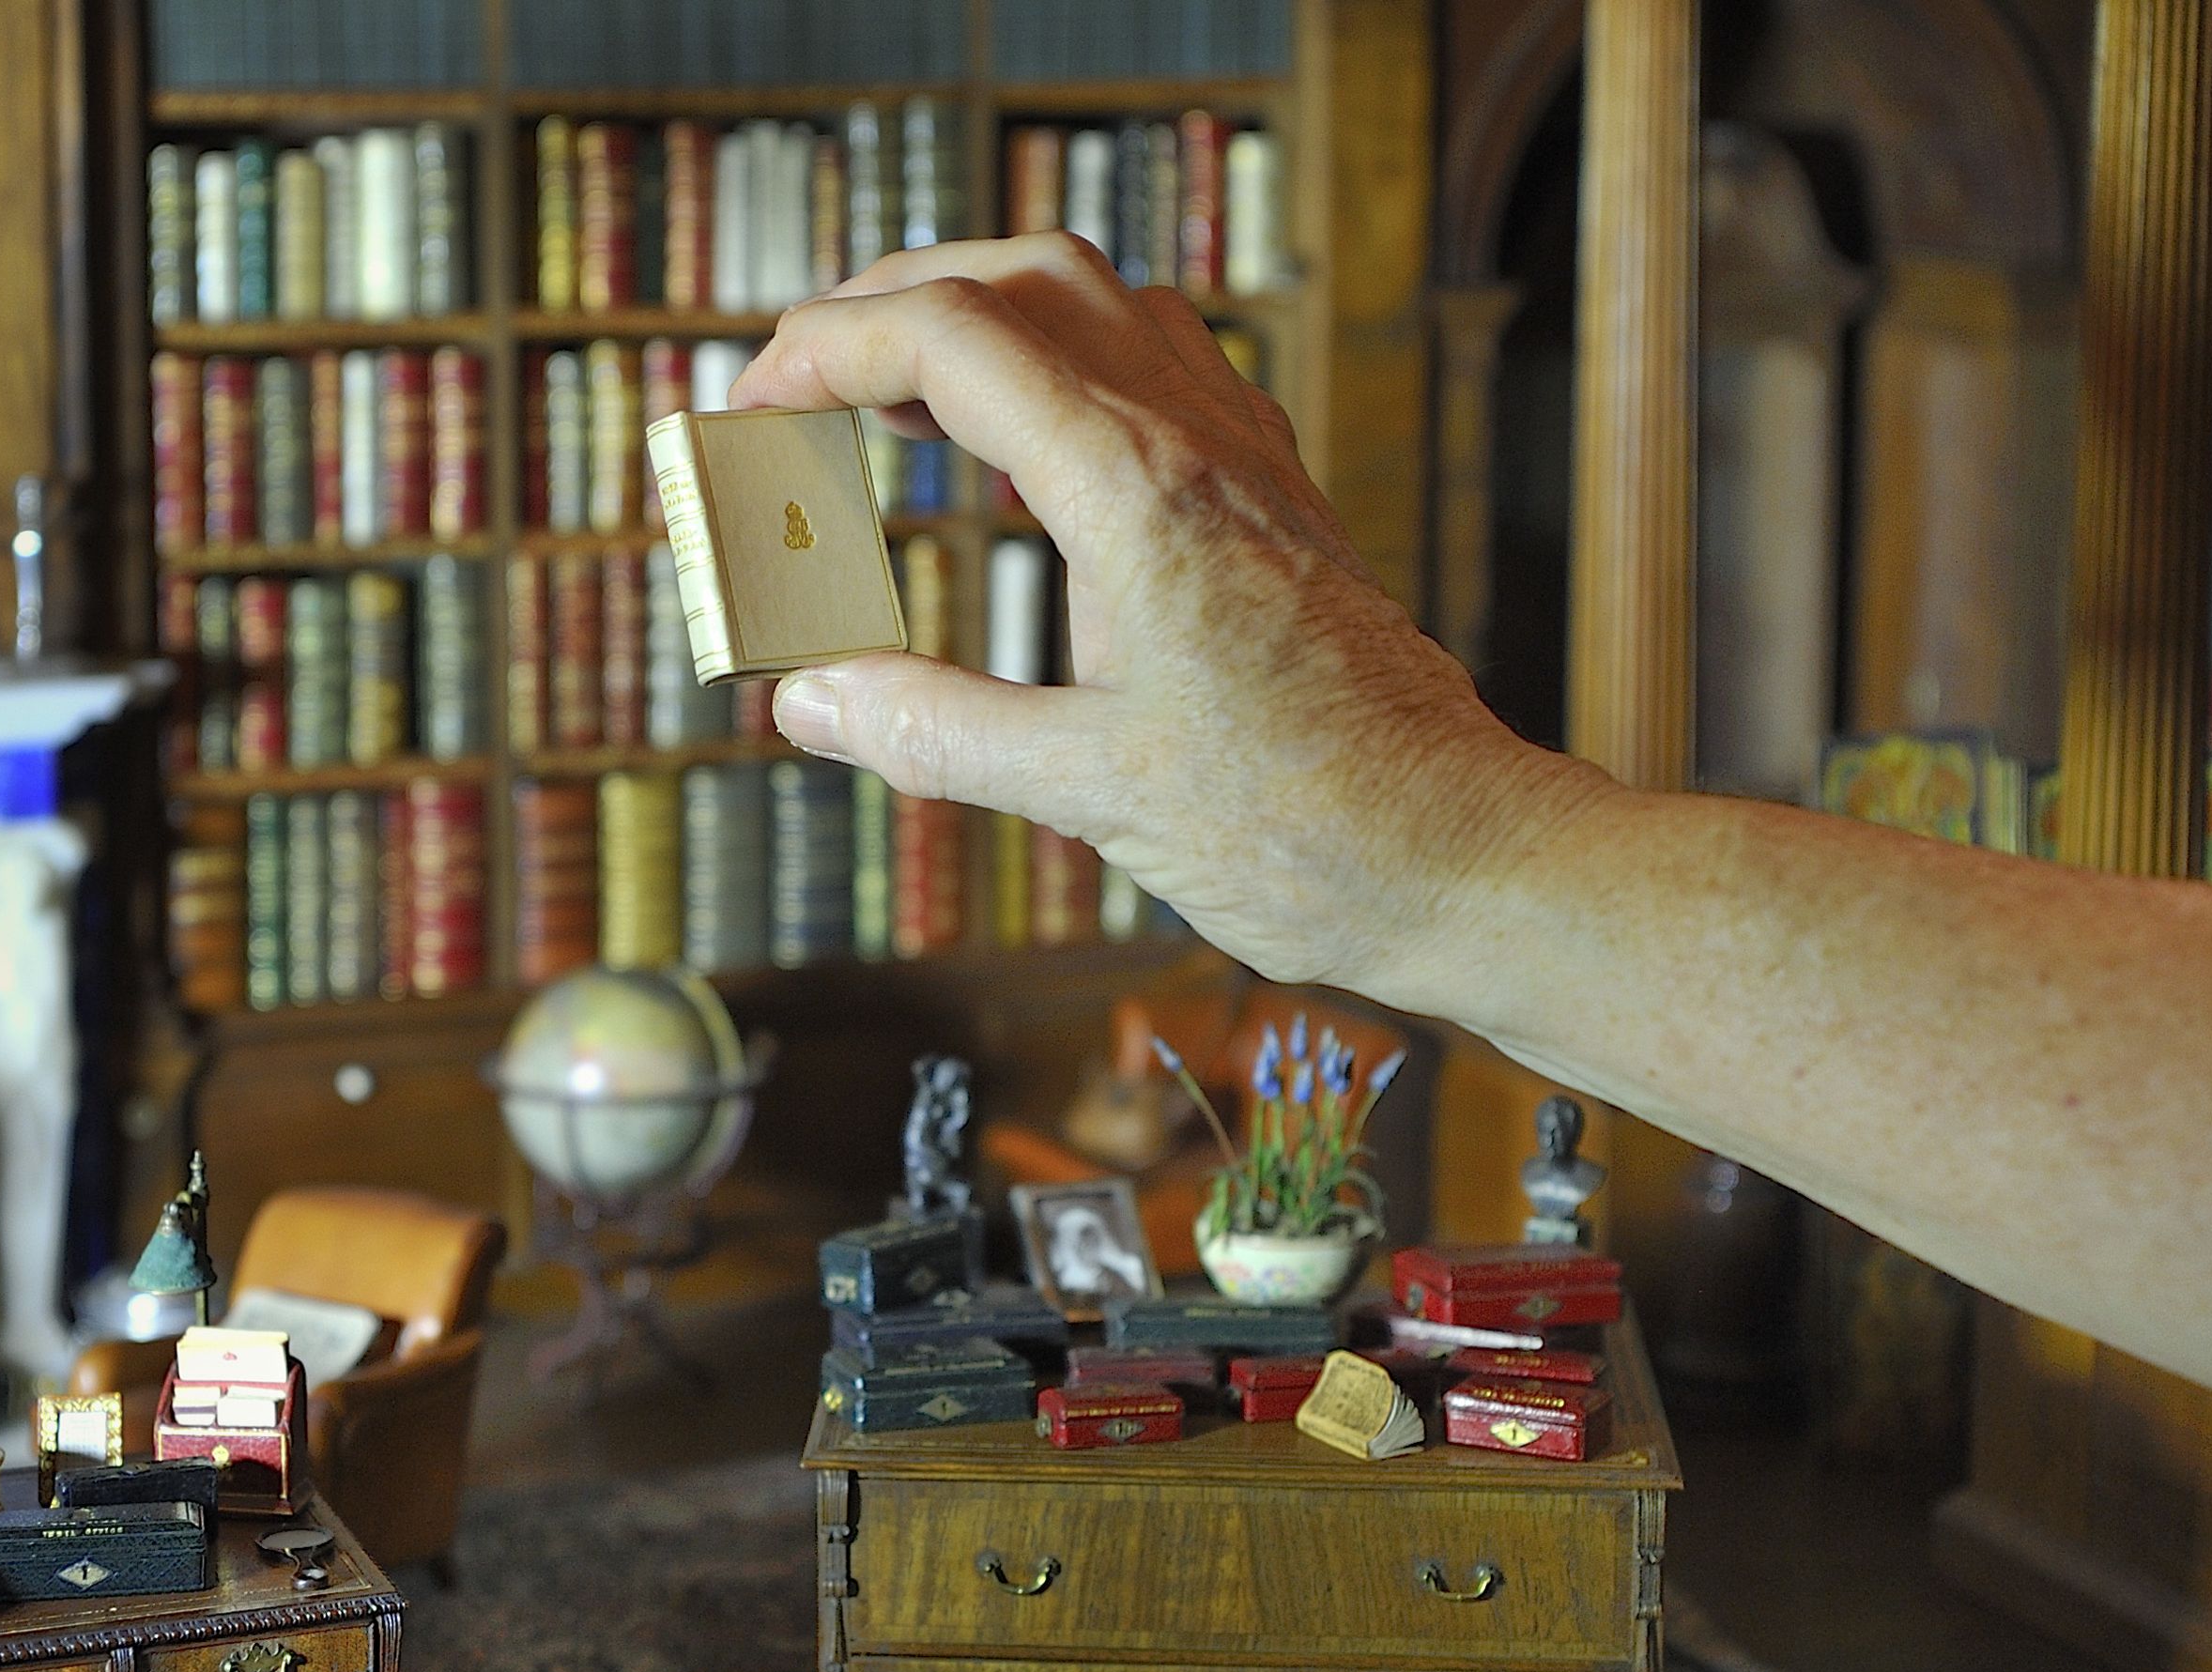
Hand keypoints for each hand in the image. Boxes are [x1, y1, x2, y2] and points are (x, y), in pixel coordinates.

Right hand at [731, 235, 1612, 1014]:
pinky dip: (1061, 365)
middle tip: (802, 379)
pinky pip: (1159, 364)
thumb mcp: (1090, 791)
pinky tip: (1021, 447)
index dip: (827, 347)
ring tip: (892, 395)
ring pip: (1099, 301)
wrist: (1457, 854)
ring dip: (981, 315)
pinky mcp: (1273, 496)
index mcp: (1136, 492)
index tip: (754, 407)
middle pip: (1022, 277)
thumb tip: (804, 697)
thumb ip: (933, 730)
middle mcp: (1198, 442)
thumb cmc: (1305, 829)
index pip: (951, 338)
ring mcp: (1246, 458)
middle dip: (890, 300)